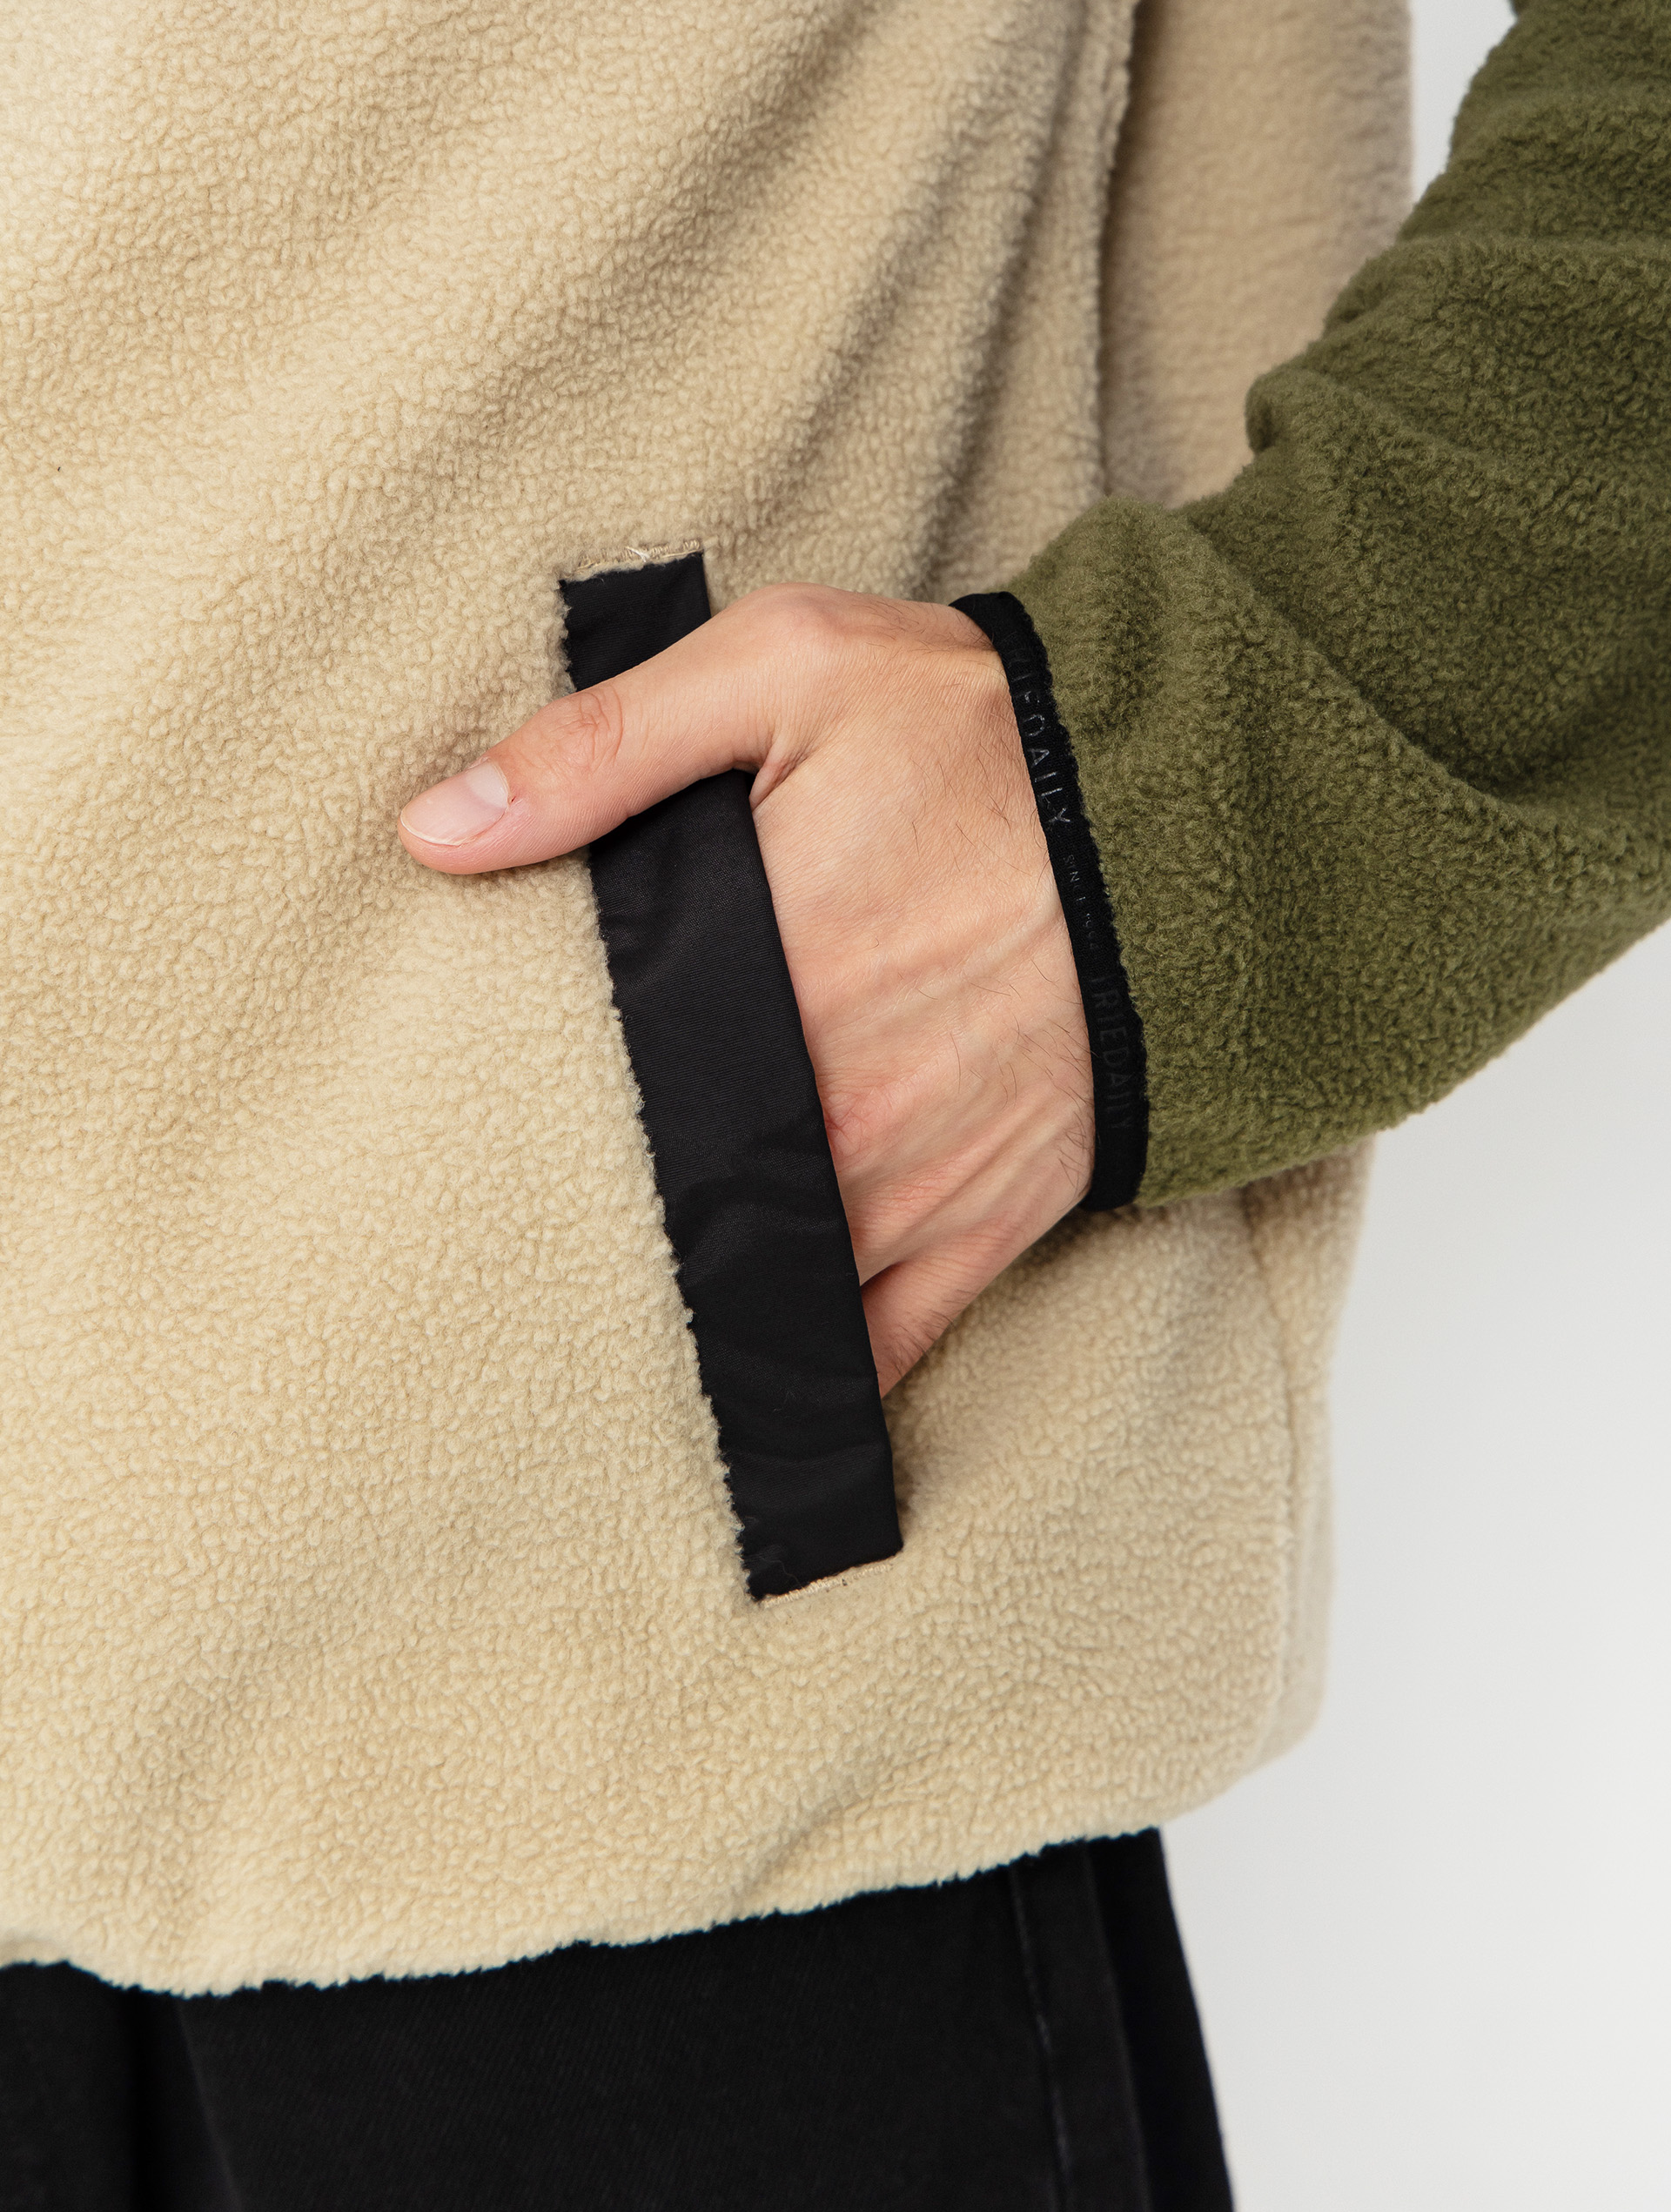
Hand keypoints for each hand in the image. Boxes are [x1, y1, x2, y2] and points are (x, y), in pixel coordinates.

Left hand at [399, 585, 1093, 1393]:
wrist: (1195, 803)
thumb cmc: (981, 731)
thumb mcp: (785, 671)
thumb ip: (604, 748)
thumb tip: (436, 831)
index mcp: (762, 977)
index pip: (599, 1090)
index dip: (522, 1120)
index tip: (462, 1134)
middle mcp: (832, 1108)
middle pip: (670, 1206)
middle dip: (591, 1224)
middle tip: (504, 1236)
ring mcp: (912, 1182)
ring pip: (763, 1292)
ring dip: (686, 1306)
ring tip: (594, 1323)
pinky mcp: (986, 1222)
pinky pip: (883, 1343)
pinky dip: (814, 1372)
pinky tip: (746, 1383)